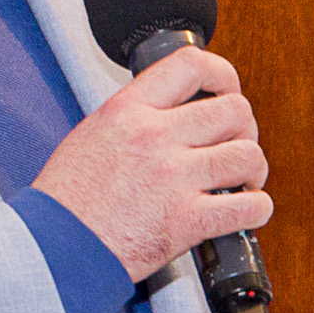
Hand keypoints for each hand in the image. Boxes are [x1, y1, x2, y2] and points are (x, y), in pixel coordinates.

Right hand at [30, 45, 270, 281]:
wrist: (55, 247)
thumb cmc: (67, 199)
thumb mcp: (92, 134)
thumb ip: (135, 116)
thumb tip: (174, 110)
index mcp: (129, 110)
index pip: (192, 65)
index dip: (223, 75)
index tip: (228, 89)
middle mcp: (155, 137)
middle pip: (233, 110)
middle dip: (244, 128)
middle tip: (237, 143)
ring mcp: (174, 178)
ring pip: (247, 156)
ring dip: (253, 169)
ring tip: (244, 180)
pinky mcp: (187, 221)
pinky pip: (248, 207)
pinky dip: (258, 208)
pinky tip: (247, 210)